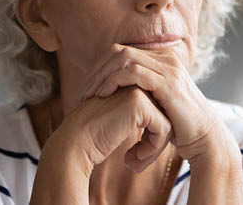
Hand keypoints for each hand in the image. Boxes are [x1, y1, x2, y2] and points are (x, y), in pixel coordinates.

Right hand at [45, 86, 172, 173]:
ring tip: (137, 160)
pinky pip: (164, 128)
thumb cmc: (95, 138)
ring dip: (156, 147)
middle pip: (165, 113)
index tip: (139, 153)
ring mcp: (137, 89)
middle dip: (157, 141)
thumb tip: (168, 127)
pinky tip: (134, 158)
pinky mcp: (139, 103)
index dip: (153, 135)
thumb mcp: (122, 122)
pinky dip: (154, 147)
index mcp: (131, 83)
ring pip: (168, 121)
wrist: (74, 144)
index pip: (158, 109)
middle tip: (138, 161)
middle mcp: (136, 82)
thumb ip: (142, 117)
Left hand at [79, 43, 225, 160]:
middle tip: (86, 92)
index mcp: (161, 59)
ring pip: (124, 58)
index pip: (121, 51)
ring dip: (103, 75)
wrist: (204, 137)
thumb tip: (114, 93)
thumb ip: (138, 93)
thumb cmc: (179, 125)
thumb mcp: (155, 103)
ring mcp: (169, 68)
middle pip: (119, 50)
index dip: (100, 67)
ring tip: (92, 94)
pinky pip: (134, 72)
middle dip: (98, 70)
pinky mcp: (169, 82)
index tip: (88, 88)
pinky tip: (105, 95)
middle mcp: (165, 58)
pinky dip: (114, 81)